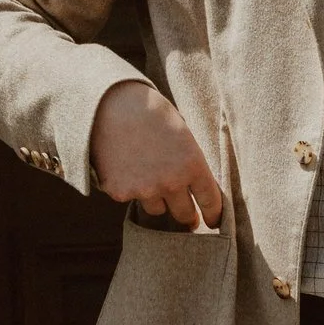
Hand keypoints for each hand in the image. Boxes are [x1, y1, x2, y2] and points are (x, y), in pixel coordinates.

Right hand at [90, 79, 222, 228]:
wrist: (110, 103)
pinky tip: (124, 166)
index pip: (210, 202)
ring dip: (156, 198)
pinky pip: (130, 199)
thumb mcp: (182, 134)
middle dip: (187, 215)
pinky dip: (129, 188)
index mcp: (192, 165)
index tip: (213, 221)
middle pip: (184, 214)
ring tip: (147, 173)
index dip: (213, 214)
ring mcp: (144, 189)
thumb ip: (190, 162)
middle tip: (187, 216)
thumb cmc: (150, 111)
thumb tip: (195, 188)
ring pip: (156, 209)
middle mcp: (171, 182)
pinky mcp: (120, 192)